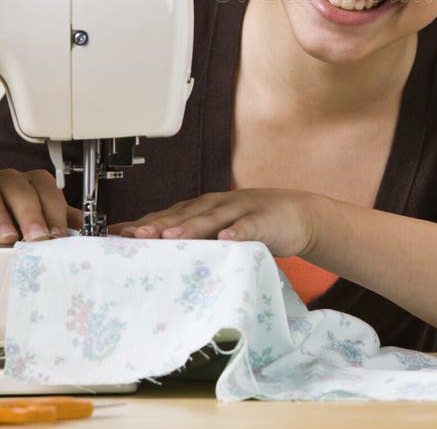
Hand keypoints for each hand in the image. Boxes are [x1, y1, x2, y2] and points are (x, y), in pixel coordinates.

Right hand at [0, 169, 81, 243]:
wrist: (1, 219)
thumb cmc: (19, 217)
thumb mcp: (42, 214)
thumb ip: (60, 218)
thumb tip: (82, 226)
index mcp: (35, 182)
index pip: (49, 192)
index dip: (55, 214)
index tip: (58, 235)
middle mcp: (13, 180)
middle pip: (24, 192)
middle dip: (32, 215)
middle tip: (38, 237)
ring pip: (0, 196)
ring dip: (4, 218)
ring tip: (10, 237)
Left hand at [108, 188, 321, 257]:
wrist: (298, 215)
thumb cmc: (252, 224)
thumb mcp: (219, 230)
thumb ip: (193, 238)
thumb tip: (154, 253)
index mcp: (203, 207)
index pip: (168, 214)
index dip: (144, 223)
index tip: (117, 235)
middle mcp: (218, 204)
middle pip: (185, 214)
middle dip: (158, 225)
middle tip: (134, 237)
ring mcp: (241, 210)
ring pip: (213, 218)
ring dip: (192, 227)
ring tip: (171, 238)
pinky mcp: (265, 220)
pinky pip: (249, 226)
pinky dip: (238, 232)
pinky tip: (228, 239)